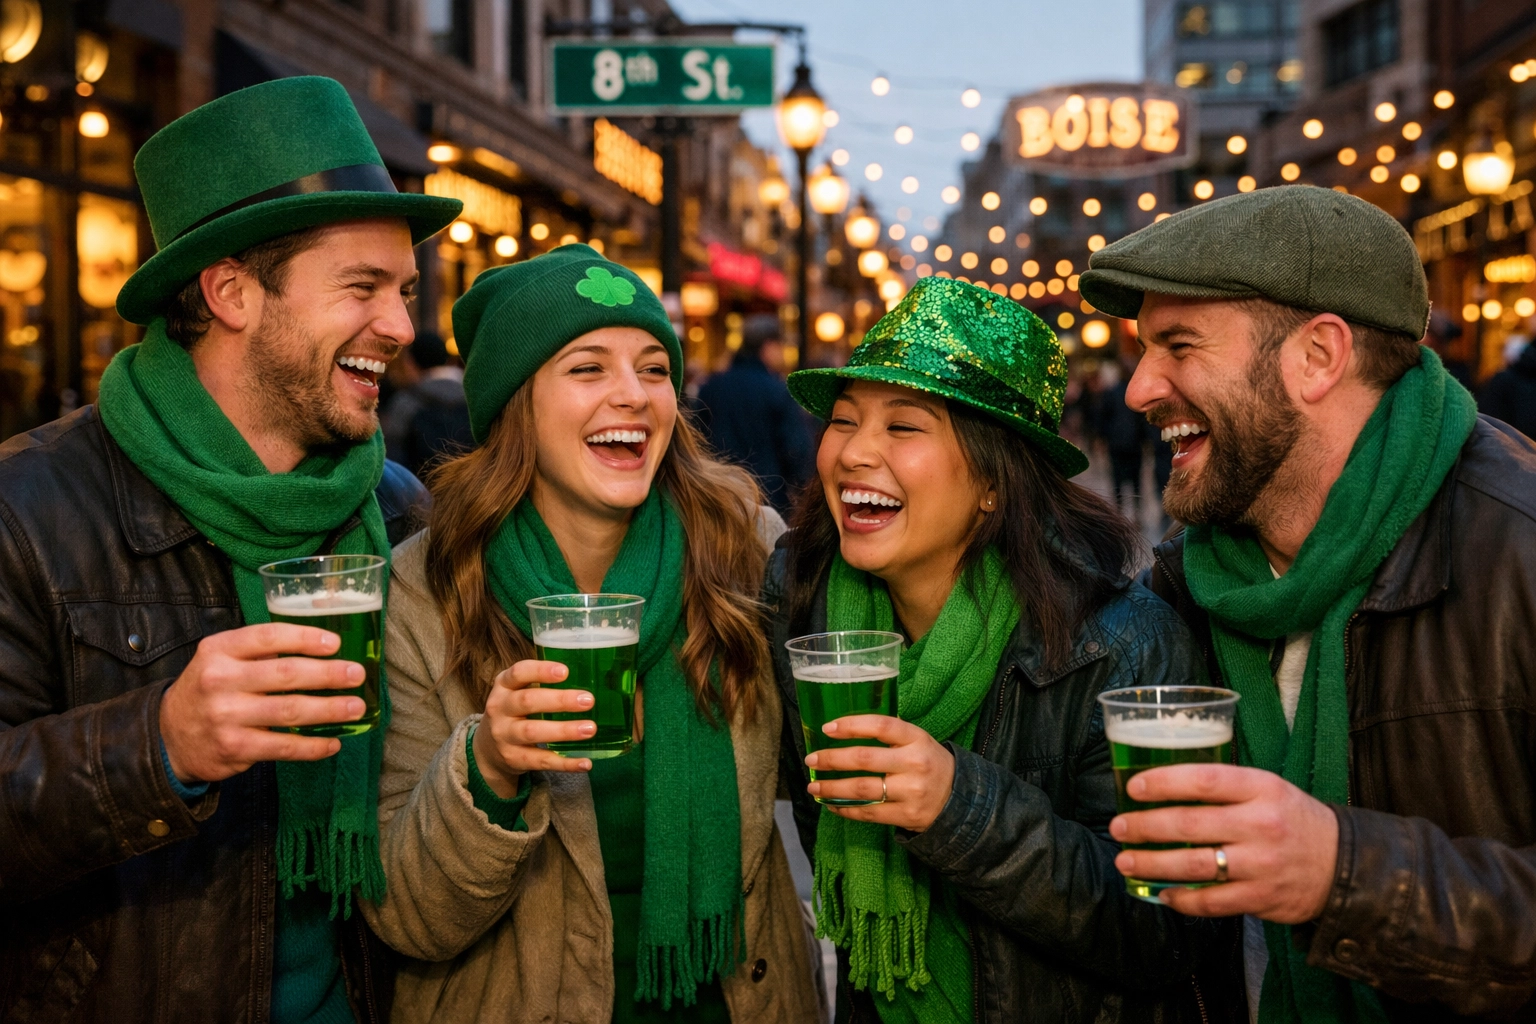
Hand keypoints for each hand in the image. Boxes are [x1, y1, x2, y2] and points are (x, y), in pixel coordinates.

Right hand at [160, 623, 368, 783]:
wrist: (170, 736)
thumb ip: (260, 650)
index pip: (268, 637)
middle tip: (357, 675)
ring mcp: (226, 716)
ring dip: (329, 710)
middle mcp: (220, 680)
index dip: (305, 638)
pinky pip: (283, 747)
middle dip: (328, 674)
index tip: (335, 643)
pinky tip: (333, 742)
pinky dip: (313, 746)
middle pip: (285, 674)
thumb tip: (323, 646)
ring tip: (356, 707)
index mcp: (219, 650)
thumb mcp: (222, 659)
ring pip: (289, 711)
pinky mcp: (234, 748)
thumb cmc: (211, 689)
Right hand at [471, 659, 594, 797]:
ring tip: (590, 729)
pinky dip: (565, 763)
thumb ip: (541, 683)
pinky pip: (541, 761)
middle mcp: (500, 709)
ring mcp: (504, 736)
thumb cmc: (513, 711)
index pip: (518, 673)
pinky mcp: (513, 759)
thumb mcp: (517, 691)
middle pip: (528, 702)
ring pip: (533, 732)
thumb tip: (590, 678)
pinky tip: (585, 763)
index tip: (565, 672)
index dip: (541, 671)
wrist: (487, 748)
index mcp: (504, 686)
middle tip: (588, 700)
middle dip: (559, 701)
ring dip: (564, 731)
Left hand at [804, 715, 953, 831]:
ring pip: (863, 789)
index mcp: (917, 738)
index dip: (852, 725)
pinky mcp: (907, 816)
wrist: (960, 800)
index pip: (881, 726)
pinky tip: (832, 805)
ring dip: (832, 788)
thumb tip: (845, 727)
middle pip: (865, 759)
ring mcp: (911, 792)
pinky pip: (869, 812)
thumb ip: (890, 734)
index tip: (827, 728)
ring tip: (813, 785)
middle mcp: (915, 763)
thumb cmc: (929, 764)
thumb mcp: (918, 741)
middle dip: (832, 759)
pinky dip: (846, 809)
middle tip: (812, 759)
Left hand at [1108, 763, 1338, 922]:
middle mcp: (1261, 824)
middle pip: (1190, 824)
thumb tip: (1164, 785)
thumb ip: (1225, 787)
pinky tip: (1162, 893)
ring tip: (1126, 861)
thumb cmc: (1293, 820)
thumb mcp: (1268, 788)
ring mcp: (1261, 864)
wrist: (1344, 865)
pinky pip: (1211, 902)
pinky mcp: (1261, 898)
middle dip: (1145, 826)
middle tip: (1118, 827)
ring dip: (1152, 864)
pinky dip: (1182, 899)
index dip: (1164, 782)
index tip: (1134, 788)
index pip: (1205, 780)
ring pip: (1195, 865)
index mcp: (1262, 788)